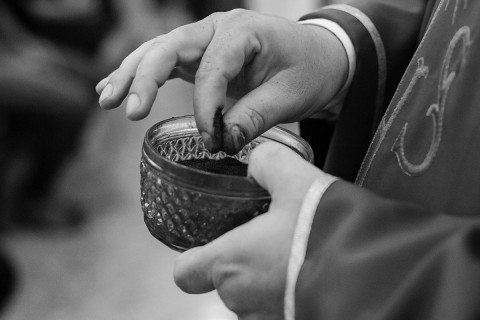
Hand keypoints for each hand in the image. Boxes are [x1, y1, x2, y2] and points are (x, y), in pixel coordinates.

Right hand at [96, 9, 347, 153]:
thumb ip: (255, 117)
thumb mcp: (290, 96)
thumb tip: (222, 142)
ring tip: (107, 100)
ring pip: (158, 52)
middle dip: (145, 78)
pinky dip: (140, 75)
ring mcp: (206, 40)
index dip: (206, 105)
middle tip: (131, 111)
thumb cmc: (309, 70)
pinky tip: (115, 88)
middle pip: (170, 47)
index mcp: (243, 31)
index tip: (212, 138)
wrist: (319, 56)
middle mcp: (218, 29)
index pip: (212, 68)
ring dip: (132, 75)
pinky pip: (164, 62)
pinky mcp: (200, 55)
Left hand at [173, 142, 328, 319]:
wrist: (377, 273)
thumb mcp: (295, 178)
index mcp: (230, 263)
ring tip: (301, 257)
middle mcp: (242, 300)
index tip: (213, 244)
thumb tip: (258, 163)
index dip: (194, 259)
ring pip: (256, 298)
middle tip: (275, 240)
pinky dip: (291, 293)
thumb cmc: (326, 229)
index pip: (185, 273)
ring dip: (271, 280)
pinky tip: (316, 275)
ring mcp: (268, 319)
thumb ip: (267, 163)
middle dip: (246, 263)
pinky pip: (282, 308)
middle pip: (227, 283)